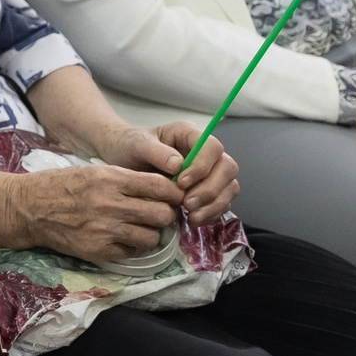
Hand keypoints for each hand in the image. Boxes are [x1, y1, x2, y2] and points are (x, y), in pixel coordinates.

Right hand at [3, 163, 180, 263]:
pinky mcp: (99, 251)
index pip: (161, 187)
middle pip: (162, 215)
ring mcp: (106, 230)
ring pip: (152, 237)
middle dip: (165, 215)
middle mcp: (112, 205)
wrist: (30, 207)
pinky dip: (131, 247)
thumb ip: (127, 180)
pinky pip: (132, 252)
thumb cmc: (64, 185)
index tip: (173, 197)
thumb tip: (163, 189)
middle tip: (158, 214)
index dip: (174, 193)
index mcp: (112, 179)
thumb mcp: (96, 171)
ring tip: (139, 228)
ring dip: (150, 233)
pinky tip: (120, 238)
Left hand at [94, 123, 238, 225]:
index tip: (181, 183)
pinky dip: (212, 214)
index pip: (212, 147)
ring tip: (191, 217)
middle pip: (227, 168)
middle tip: (187, 204)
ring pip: (229, 187)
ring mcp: (210, 172)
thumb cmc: (132, 147)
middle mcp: (206, 153)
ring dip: (213, 205)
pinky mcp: (208, 191)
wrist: (126, 159)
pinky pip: (222, 203)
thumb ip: (156, 151)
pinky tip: (194, 220)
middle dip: (210, 190)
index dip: (202, 167)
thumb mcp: (138, 144)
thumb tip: (178, 165)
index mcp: (190, 135)